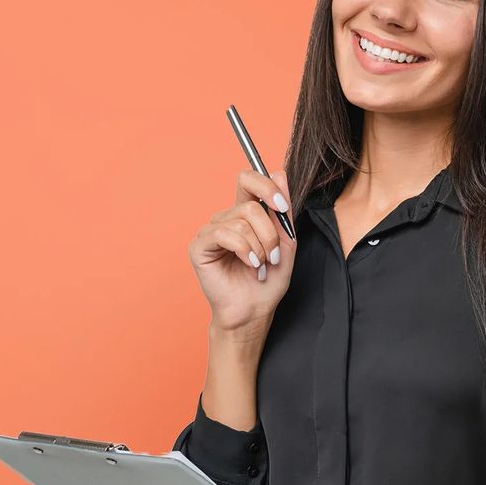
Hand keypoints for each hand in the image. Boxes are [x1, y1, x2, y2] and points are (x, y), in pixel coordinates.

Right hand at [188, 167, 298, 336]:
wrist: (254, 311)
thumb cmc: (268, 281)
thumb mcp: (286, 242)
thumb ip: (282, 210)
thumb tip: (279, 173)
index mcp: (244, 214)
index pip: (248, 180)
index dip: (267, 187)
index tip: (282, 206)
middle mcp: (225, 219)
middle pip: (251, 206)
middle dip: (270, 234)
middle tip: (273, 256)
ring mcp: (211, 231)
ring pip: (241, 222)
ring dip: (260, 249)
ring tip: (261, 267)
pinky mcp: (200, 246)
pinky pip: (225, 234)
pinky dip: (245, 251)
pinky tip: (250, 266)